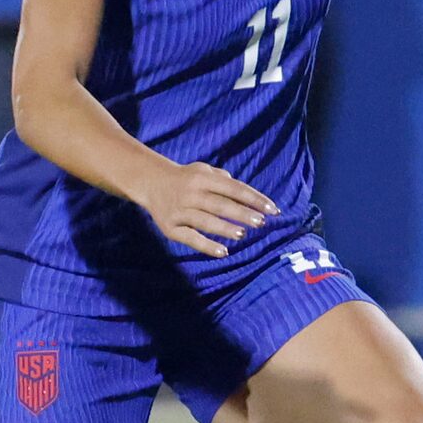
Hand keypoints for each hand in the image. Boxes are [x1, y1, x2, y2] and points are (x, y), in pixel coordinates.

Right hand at [136, 158, 276, 256]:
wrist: (150, 182)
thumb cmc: (185, 178)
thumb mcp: (203, 170)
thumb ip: (224, 180)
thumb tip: (247, 194)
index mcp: (202, 178)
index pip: (234, 188)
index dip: (254, 198)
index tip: (273, 209)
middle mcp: (190, 193)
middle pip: (220, 204)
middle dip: (242, 213)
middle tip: (261, 222)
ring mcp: (180, 211)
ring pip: (205, 221)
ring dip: (225, 228)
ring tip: (243, 234)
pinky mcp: (170, 227)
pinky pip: (190, 238)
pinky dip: (207, 246)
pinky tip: (224, 252)